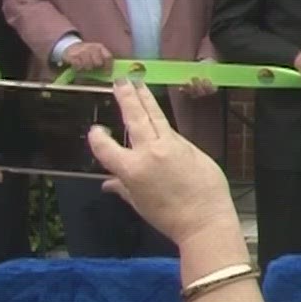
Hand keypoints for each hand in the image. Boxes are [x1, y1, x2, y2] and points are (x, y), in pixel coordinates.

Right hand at [63, 41, 112, 72]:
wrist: (70, 46)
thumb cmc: (86, 53)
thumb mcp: (95, 52)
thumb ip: (102, 59)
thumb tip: (108, 74)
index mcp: (99, 47)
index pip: (108, 57)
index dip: (109, 67)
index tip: (107, 74)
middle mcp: (91, 47)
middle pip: (98, 63)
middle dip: (96, 67)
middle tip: (92, 67)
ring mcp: (82, 51)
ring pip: (88, 66)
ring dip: (87, 69)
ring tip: (84, 66)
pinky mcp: (73, 55)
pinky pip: (79, 67)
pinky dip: (79, 69)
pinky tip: (78, 66)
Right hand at [87, 78, 234, 248]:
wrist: (205, 220)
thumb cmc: (168, 217)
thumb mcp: (139, 204)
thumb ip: (123, 188)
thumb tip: (108, 183)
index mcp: (132, 169)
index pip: (105, 147)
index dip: (97, 138)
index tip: (96, 130)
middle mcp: (151, 152)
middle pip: (135, 118)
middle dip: (127, 97)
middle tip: (121, 81)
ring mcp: (174, 146)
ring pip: (157, 117)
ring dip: (147, 100)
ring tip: (139, 85)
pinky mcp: (192, 147)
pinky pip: (174, 133)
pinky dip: (164, 125)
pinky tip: (159, 117)